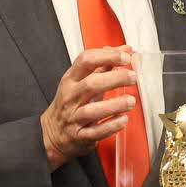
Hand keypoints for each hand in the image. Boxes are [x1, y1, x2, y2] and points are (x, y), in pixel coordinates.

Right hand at [41, 47, 136, 170]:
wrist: (53, 132)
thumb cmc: (71, 103)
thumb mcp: (82, 80)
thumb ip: (105, 65)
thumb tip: (126, 50)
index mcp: (71, 79)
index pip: (85, 61)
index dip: (107, 56)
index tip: (125, 57)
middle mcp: (71, 97)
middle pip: (91, 84)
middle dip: (115, 79)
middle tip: (133, 77)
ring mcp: (74, 117)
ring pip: (93, 110)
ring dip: (115, 105)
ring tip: (130, 100)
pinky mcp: (80, 136)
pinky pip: (96, 132)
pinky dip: (111, 126)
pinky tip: (123, 119)